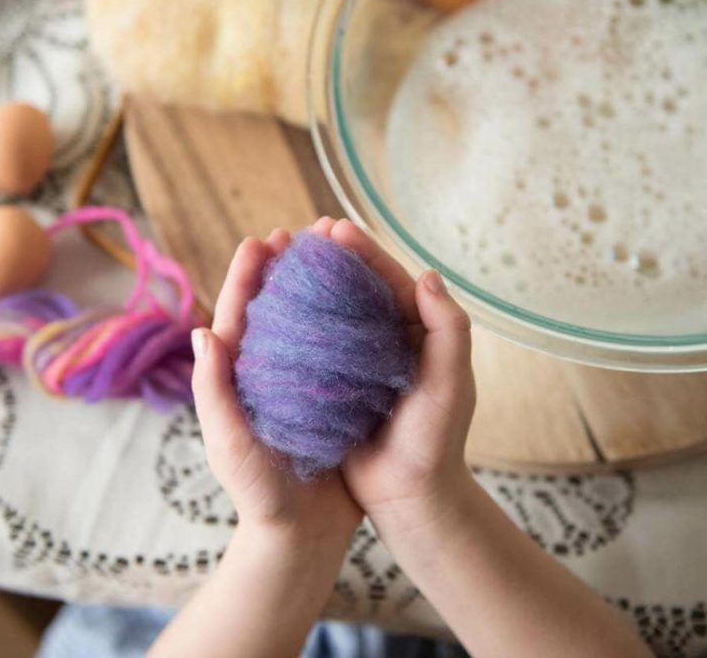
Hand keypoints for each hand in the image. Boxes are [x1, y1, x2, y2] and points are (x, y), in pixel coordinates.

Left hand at [191, 225, 361, 549]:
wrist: (301, 535)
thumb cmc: (258, 492)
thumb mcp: (229, 442)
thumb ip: (212, 390)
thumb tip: (203, 329)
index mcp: (238, 377)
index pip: (239, 315)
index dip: (248, 275)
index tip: (263, 238)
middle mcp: (269, 373)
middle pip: (275, 308)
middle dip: (286, 269)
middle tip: (305, 233)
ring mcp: (301, 384)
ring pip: (308, 324)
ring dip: (318, 287)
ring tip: (335, 256)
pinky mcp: (331, 398)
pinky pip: (336, 352)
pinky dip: (345, 323)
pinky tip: (364, 304)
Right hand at [309, 218, 476, 539]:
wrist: (410, 497)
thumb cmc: (436, 440)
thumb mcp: (451, 384)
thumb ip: (448, 329)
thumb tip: (428, 275)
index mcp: (417, 332)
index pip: (389, 280)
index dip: (364, 251)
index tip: (334, 228)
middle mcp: (387, 340)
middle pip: (357, 288)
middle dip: (333, 257)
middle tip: (304, 233)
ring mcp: (359, 361)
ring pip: (332, 312)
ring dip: (311, 284)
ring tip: (283, 260)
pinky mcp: (335, 383)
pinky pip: (315, 345)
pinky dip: (297, 323)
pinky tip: (273, 309)